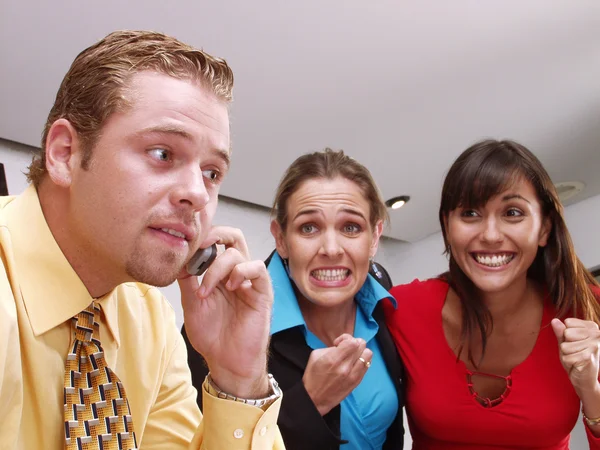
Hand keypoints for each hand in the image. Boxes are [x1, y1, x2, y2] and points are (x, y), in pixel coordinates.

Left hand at [179, 226, 272, 397]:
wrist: (227, 362)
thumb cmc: (213, 336)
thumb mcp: (192, 305)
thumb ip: (187, 281)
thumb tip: (178, 259)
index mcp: (220, 273)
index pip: (217, 242)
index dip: (203, 237)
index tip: (186, 246)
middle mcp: (237, 272)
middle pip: (233, 236)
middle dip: (215, 234)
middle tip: (199, 246)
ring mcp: (250, 281)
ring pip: (238, 252)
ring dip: (216, 268)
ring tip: (206, 291)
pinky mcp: (263, 292)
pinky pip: (257, 268)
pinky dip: (240, 271)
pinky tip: (229, 287)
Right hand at [302, 334, 371, 415]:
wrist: (315, 398)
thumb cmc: (312, 375)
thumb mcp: (315, 355)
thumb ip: (330, 347)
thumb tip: (342, 346)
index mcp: (333, 359)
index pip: (352, 342)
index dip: (346, 338)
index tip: (339, 344)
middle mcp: (346, 367)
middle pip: (362, 345)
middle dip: (353, 343)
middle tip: (346, 349)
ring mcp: (354, 375)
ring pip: (368, 354)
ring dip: (360, 352)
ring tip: (352, 356)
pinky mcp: (357, 382)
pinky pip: (367, 365)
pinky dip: (362, 361)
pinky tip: (354, 364)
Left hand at [551, 318, 599, 396]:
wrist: (585, 378)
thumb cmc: (576, 357)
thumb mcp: (566, 341)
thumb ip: (561, 331)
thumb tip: (554, 320)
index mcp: (592, 327)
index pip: (568, 322)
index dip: (567, 334)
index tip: (575, 342)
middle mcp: (597, 334)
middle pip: (567, 333)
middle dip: (566, 344)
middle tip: (575, 351)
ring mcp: (594, 346)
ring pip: (565, 346)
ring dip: (567, 354)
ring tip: (576, 357)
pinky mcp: (588, 357)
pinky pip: (566, 357)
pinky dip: (568, 362)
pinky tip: (577, 364)